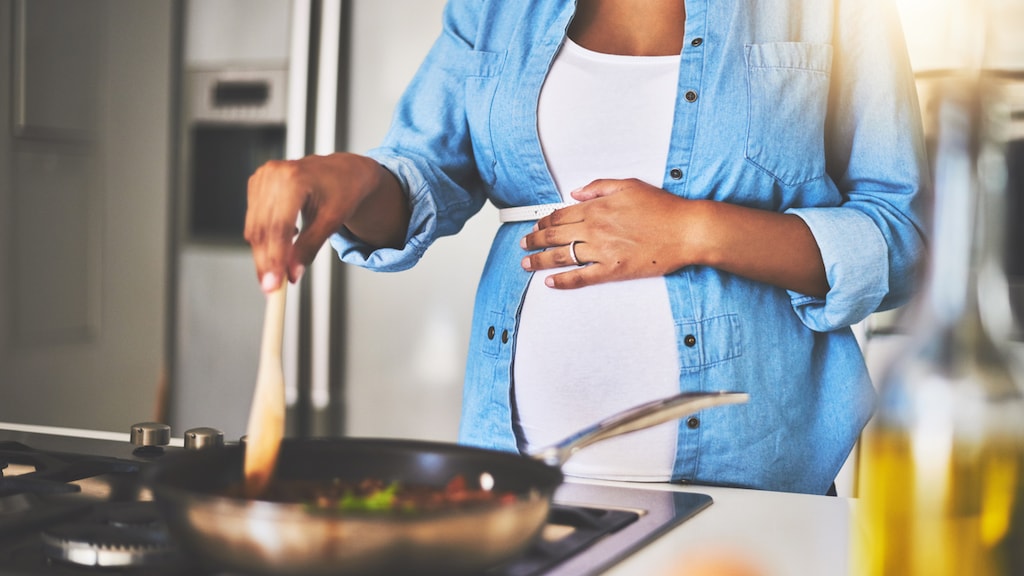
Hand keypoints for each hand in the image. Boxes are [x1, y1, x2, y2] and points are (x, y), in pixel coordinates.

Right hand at [244, 153, 406, 292]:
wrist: (343, 171)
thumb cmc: (343, 191)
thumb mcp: (331, 222)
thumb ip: (309, 248)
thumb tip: (292, 275)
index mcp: (295, 178)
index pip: (278, 226)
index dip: (274, 258)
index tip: (274, 285)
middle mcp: (273, 174)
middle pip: (262, 229)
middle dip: (266, 262)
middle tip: (271, 289)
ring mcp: (262, 177)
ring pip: (254, 227)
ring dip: (263, 254)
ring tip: (279, 272)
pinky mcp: (256, 183)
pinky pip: (254, 220)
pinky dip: (264, 239)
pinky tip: (283, 242)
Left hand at [519, 178, 700, 288]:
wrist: (686, 231)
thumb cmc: (663, 208)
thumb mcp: (629, 185)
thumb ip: (599, 188)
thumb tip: (576, 193)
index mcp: (597, 208)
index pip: (560, 215)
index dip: (543, 222)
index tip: (535, 226)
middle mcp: (594, 230)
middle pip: (554, 236)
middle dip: (534, 240)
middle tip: (523, 244)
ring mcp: (602, 252)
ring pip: (561, 256)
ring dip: (539, 260)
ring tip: (526, 263)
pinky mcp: (612, 270)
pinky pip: (580, 278)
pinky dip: (563, 281)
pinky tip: (550, 282)